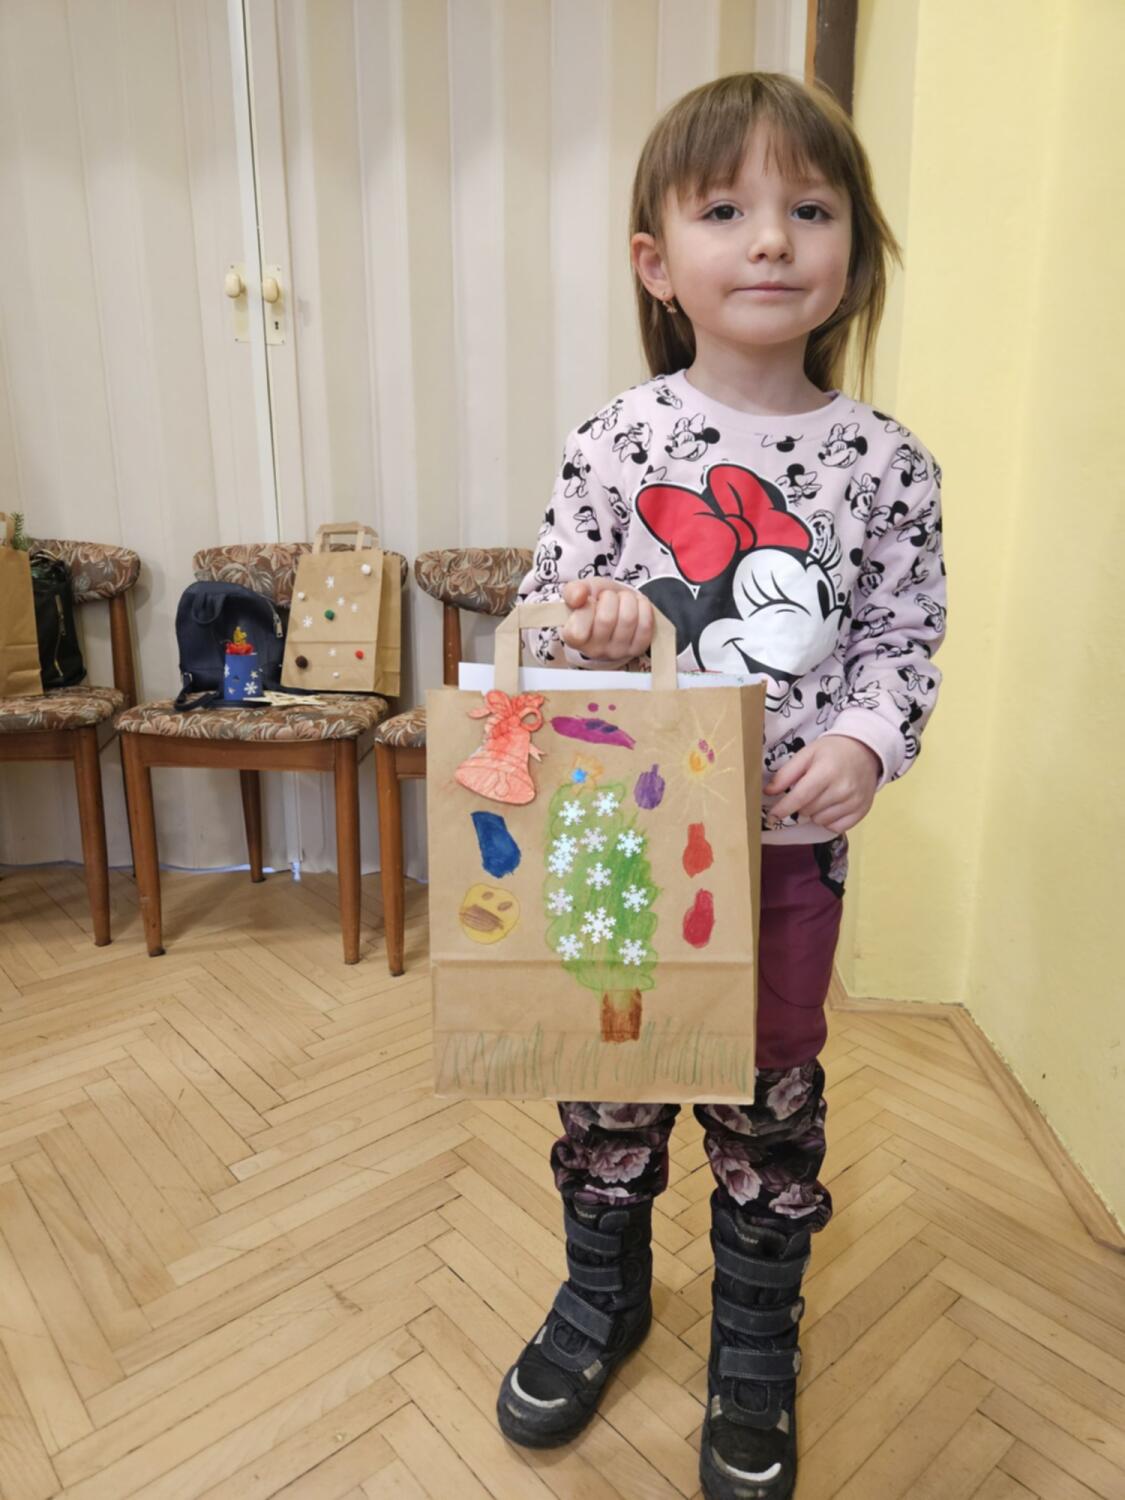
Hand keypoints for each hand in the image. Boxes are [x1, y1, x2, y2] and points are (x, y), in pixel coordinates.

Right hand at [561, 579, 654, 661]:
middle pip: (606, 619)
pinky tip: (635, 606)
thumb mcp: (582, 591)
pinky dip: (643, 607)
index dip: (587, 608)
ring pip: (628, 619)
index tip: (590, 601)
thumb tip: (579, 596)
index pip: (578, 631)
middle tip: (608, 597)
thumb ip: (573, 591)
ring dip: (627, 600)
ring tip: (622, 600)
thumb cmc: (596, 601)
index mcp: (574, 639)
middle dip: (610, 598)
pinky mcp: (637, 649)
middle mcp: (594, 650)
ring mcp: (617, 652)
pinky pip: (645, 625)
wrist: (618, 606)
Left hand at [763, 735, 880, 833]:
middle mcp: (842, 789)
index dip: (782, 809)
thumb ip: (786, 773)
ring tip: (822, 796)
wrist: (865, 750)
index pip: (799, 798)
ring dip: (815, 813)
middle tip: (808, 790)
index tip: (770, 817)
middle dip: (801, 804)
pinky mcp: (862, 811)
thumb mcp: (807, 754)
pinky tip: (832, 806)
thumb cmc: (832, 751)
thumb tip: (768, 792)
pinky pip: (836, 828)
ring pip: (820, 821)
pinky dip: (829, 821)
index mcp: (826, 772)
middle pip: (807, 811)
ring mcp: (854, 802)